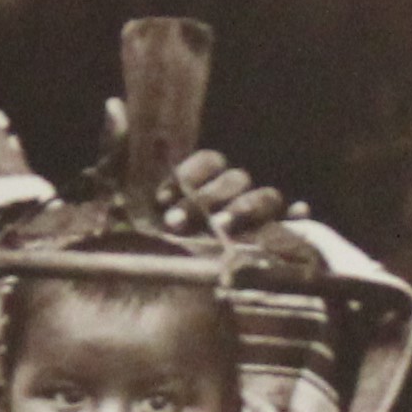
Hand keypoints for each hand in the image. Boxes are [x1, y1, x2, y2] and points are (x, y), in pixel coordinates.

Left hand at [101, 98, 295, 235]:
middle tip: (178, 224)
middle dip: (209, 196)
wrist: (141, 306)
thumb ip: (116, 154)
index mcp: (199, 186)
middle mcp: (227, 200)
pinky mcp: (269, 249)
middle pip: (236, 178)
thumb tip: (115, 105)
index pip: (211, 160)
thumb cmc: (135, 247)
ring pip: (267, 196)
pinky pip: (293, 229)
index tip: (161, 199)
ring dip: (247, 206)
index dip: (191, 173)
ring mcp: (251, 224)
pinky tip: (297, 217)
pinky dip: (297, 220)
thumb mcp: (117, 200)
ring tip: (222, 229)